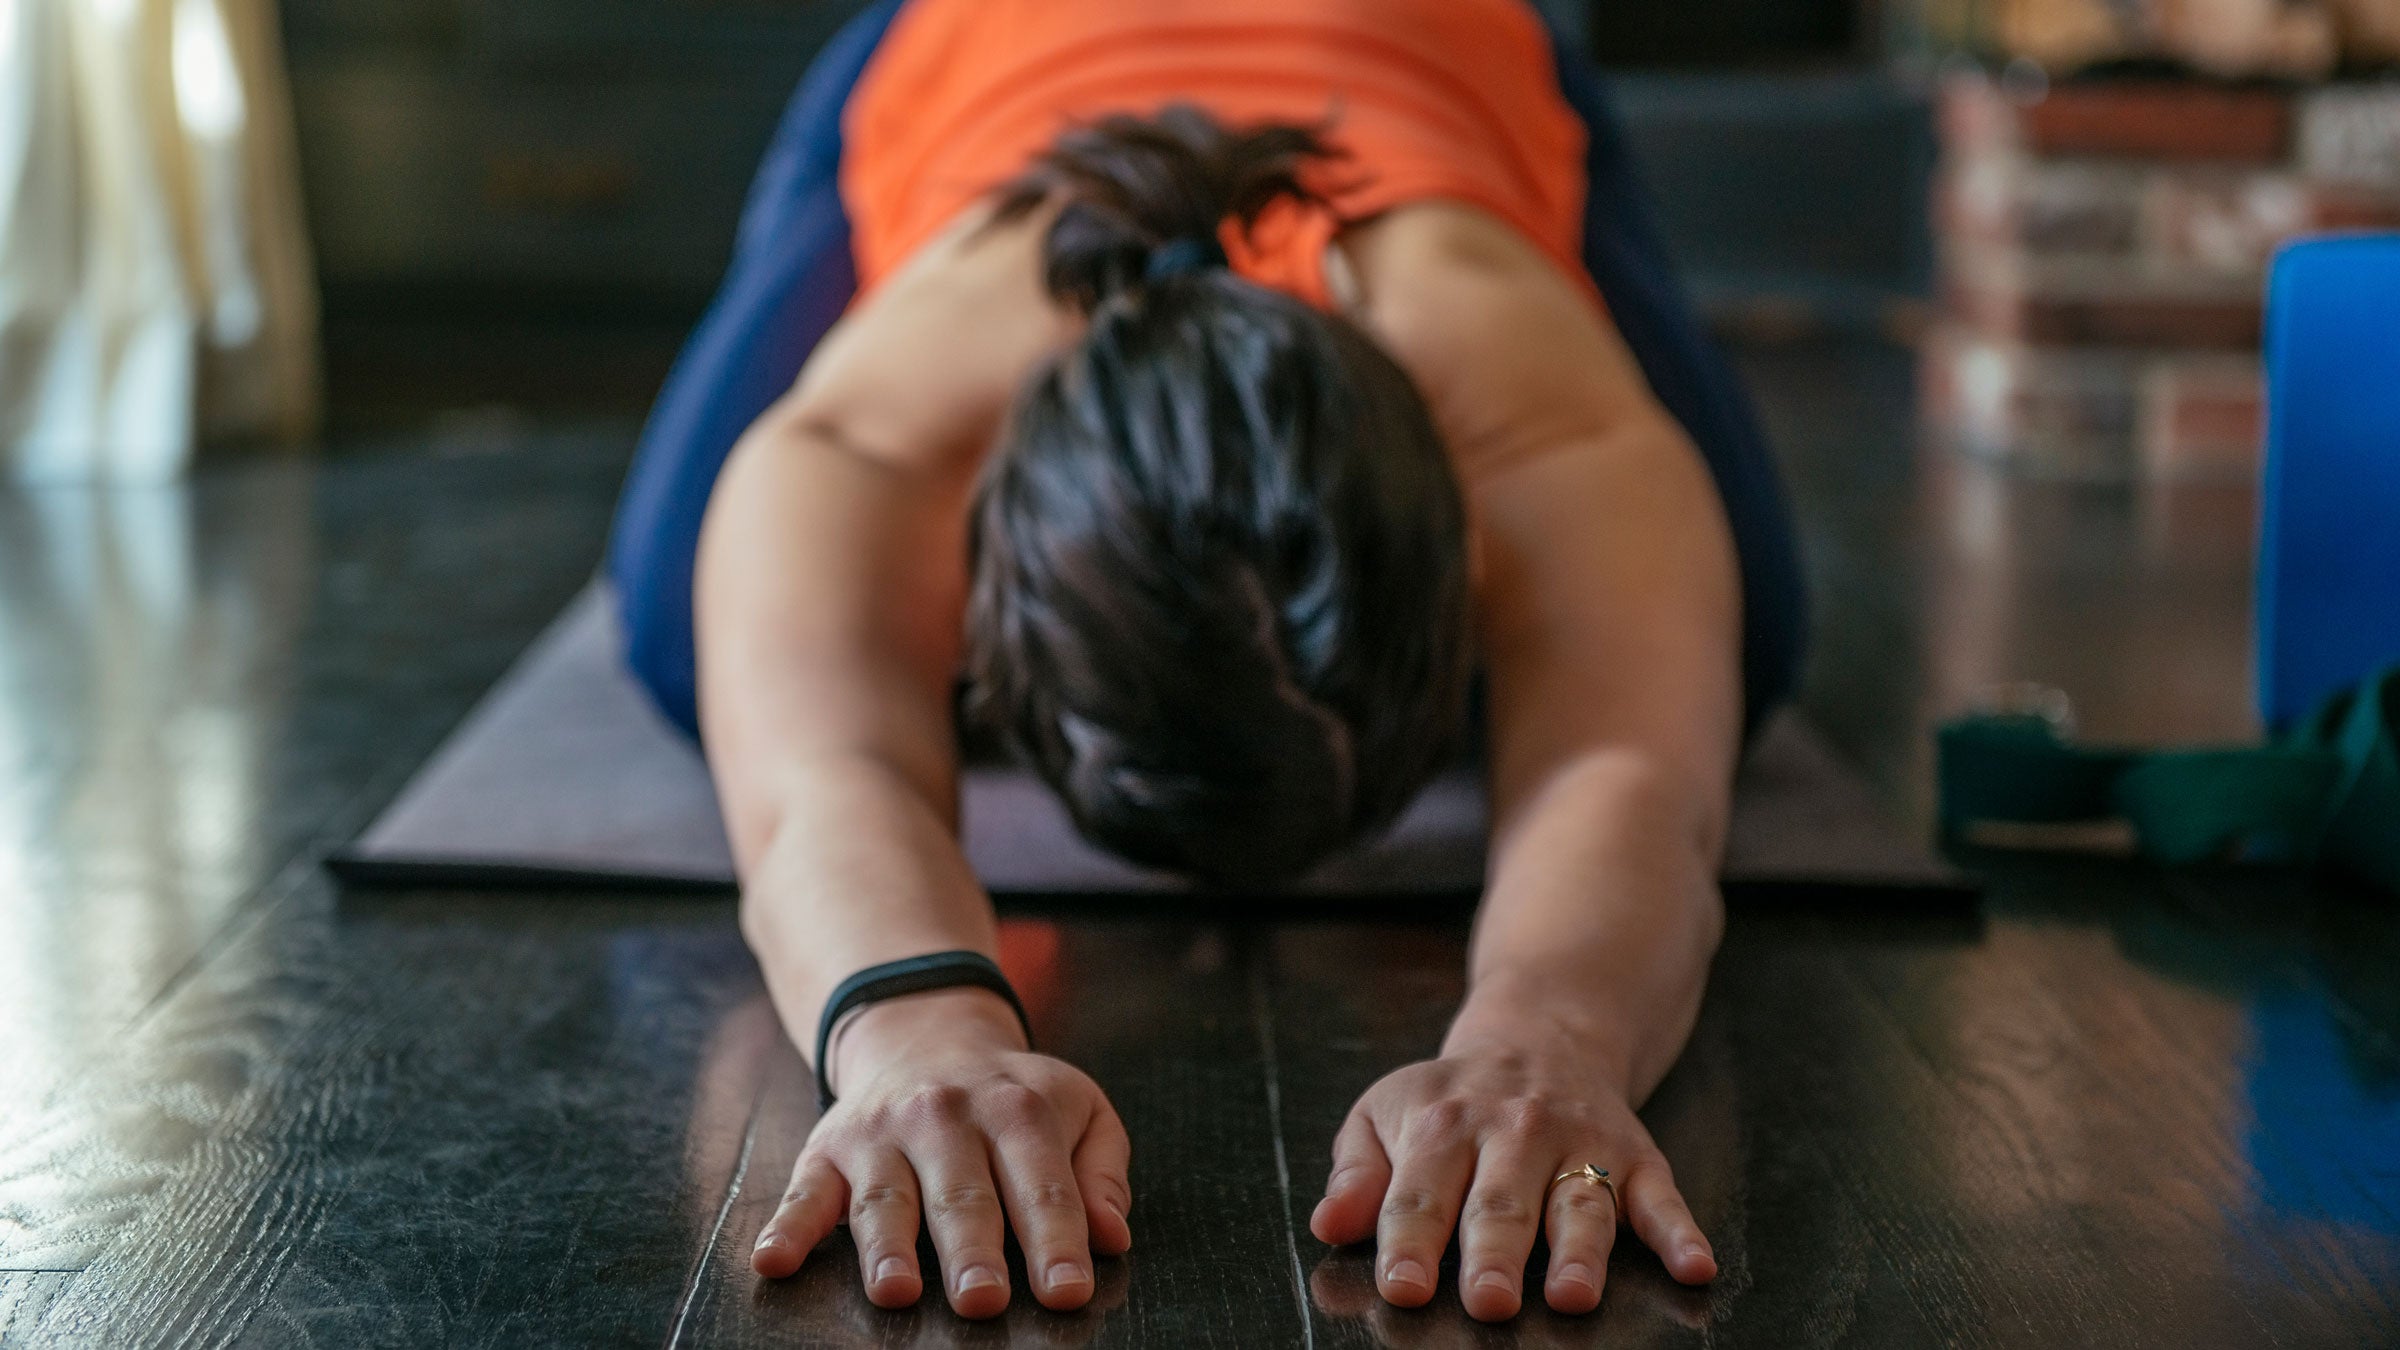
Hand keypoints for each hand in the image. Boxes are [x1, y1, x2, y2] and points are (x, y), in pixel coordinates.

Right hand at [749, 988, 1133, 1317]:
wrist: (925, 1032)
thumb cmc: (1012, 1096)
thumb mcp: (1078, 1108)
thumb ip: (1100, 1170)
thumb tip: (1112, 1235)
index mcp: (1019, 1110)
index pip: (1042, 1183)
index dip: (1056, 1240)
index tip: (1067, 1291)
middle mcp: (946, 1117)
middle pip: (962, 1193)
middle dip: (973, 1249)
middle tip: (984, 1300)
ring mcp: (882, 1133)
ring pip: (885, 1197)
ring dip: (887, 1246)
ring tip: (896, 1290)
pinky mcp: (828, 1149)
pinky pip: (804, 1192)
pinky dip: (787, 1228)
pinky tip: (774, 1261)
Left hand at [1307, 1036, 1716, 1321]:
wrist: (1541, 1033)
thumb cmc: (1449, 1098)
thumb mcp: (1385, 1114)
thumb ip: (1357, 1174)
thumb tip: (1328, 1226)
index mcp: (1442, 1127)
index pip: (1420, 1193)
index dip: (1409, 1242)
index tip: (1403, 1287)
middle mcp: (1514, 1132)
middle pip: (1501, 1203)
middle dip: (1493, 1254)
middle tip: (1488, 1303)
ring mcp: (1581, 1143)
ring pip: (1580, 1203)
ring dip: (1578, 1252)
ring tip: (1570, 1296)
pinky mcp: (1637, 1156)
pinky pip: (1663, 1197)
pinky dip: (1681, 1233)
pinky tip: (1693, 1267)